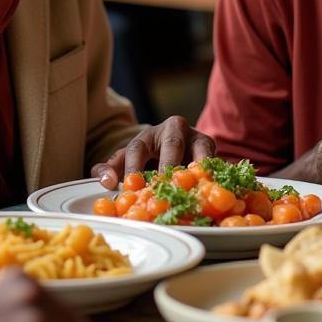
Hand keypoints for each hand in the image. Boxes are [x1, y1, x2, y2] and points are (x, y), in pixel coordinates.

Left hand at [91, 116, 215, 188]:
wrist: (180, 150)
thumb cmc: (149, 160)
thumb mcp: (127, 162)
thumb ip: (111, 169)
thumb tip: (106, 181)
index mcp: (148, 134)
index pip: (137, 148)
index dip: (133, 168)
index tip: (130, 187)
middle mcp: (174, 129)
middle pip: (171, 145)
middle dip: (168, 167)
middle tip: (164, 187)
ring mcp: (195, 136)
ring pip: (198, 150)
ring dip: (197, 170)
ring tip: (193, 188)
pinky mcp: (212, 147)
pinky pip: (214, 162)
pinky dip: (213, 176)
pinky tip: (210, 192)